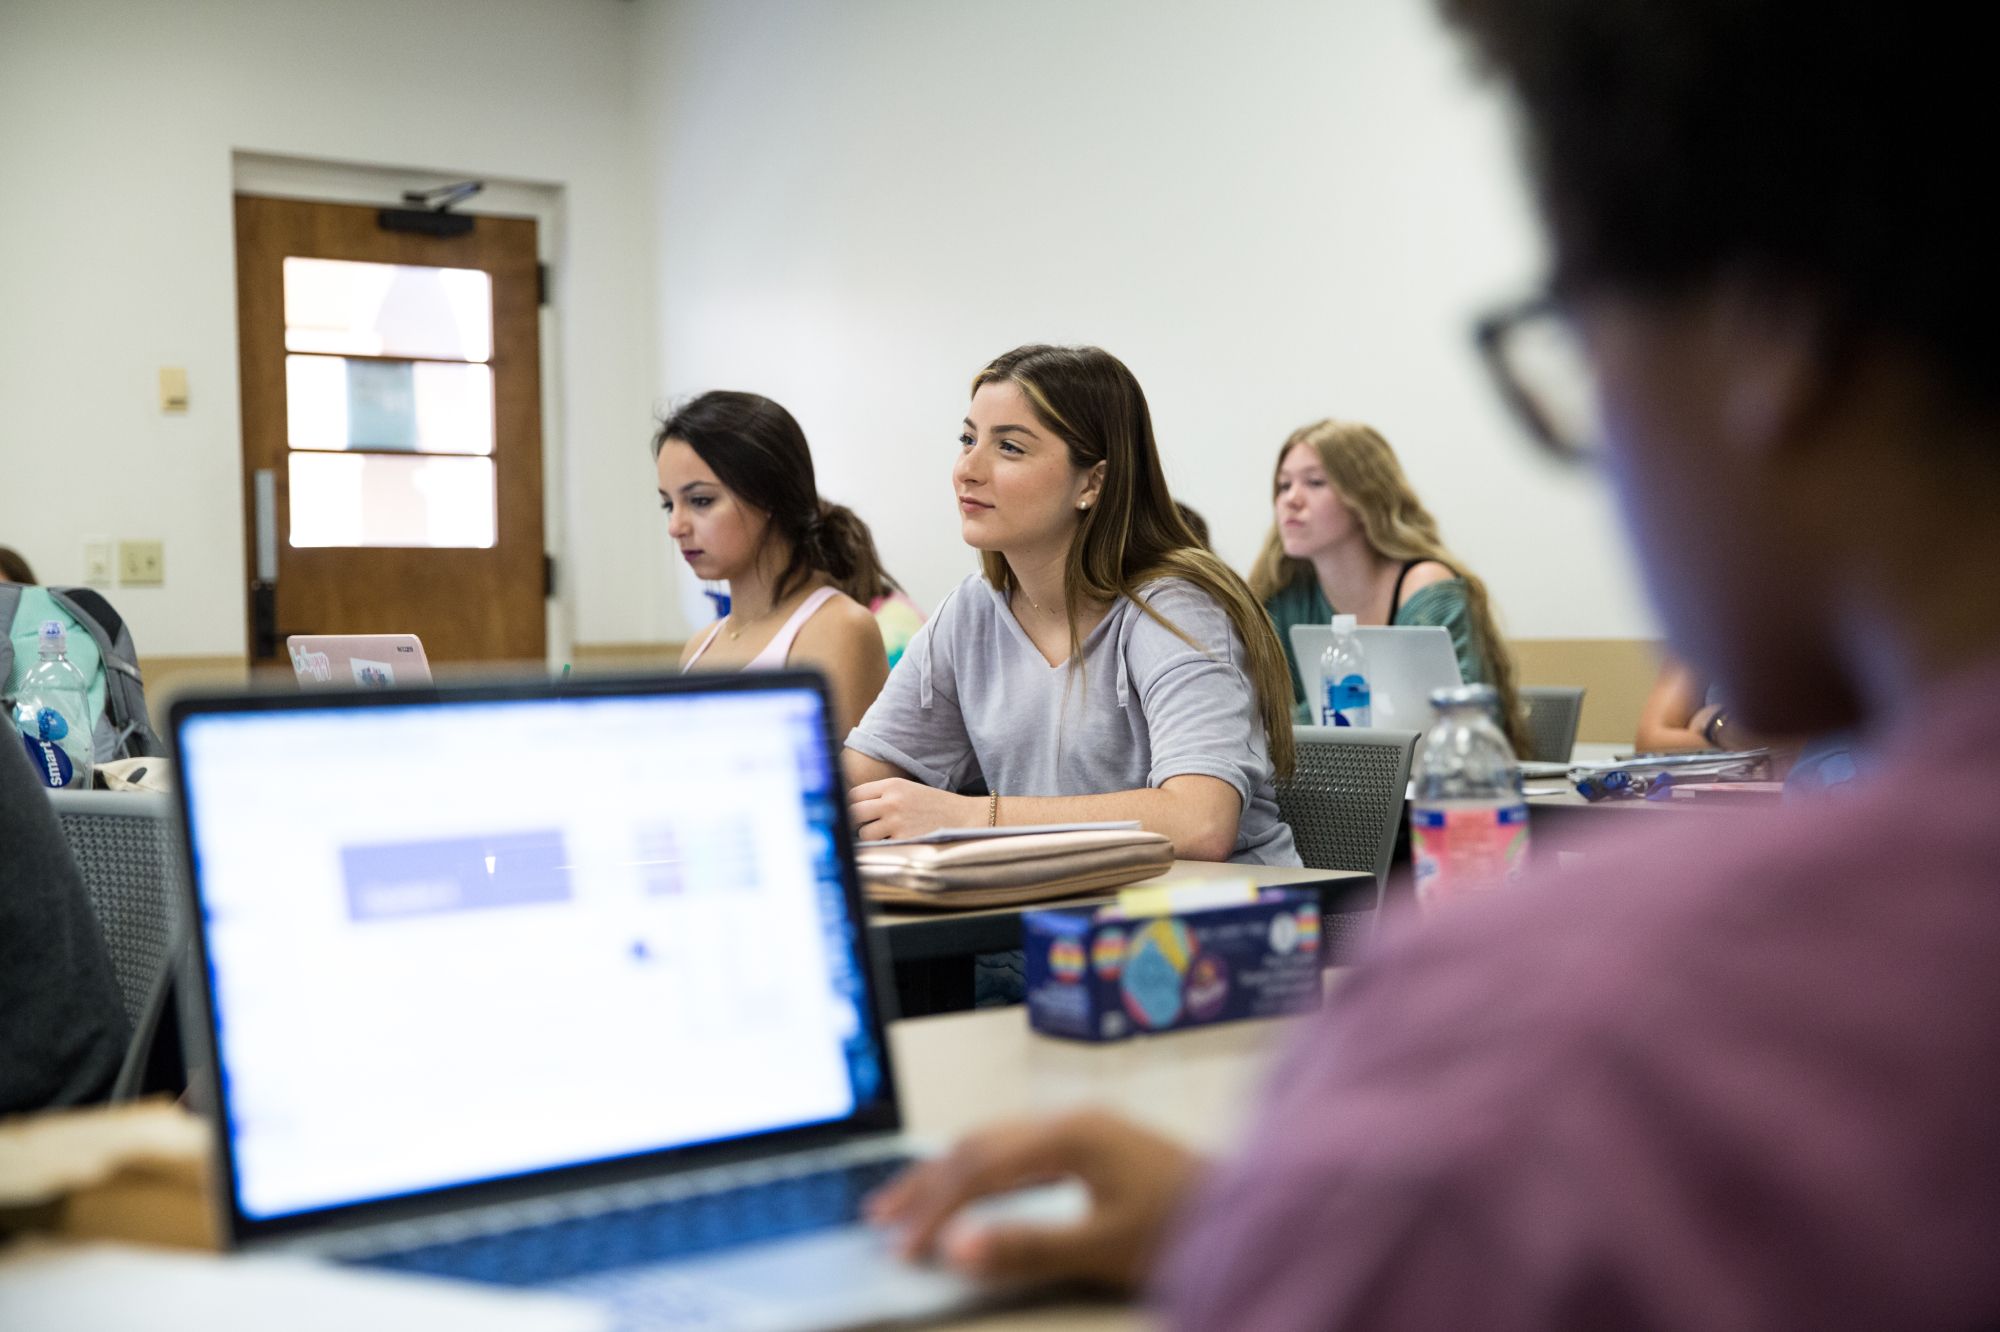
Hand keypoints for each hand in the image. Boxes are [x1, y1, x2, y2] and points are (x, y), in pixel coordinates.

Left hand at [848, 778, 978, 840]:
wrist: (964, 817)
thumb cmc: (935, 805)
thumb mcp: (909, 789)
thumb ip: (883, 795)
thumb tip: (854, 808)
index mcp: (893, 785)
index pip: (855, 794)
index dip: (852, 804)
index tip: (856, 812)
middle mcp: (892, 801)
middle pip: (853, 812)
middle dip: (855, 821)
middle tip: (864, 826)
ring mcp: (897, 822)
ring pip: (864, 833)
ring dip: (869, 837)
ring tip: (882, 836)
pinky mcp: (904, 840)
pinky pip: (880, 846)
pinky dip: (884, 847)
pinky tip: (895, 843)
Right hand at [864, 1110, 1203, 1289]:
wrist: (1257, 1212)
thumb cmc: (1184, 1228)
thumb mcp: (1102, 1247)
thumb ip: (1026, 1246)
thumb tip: (954, 1247)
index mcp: (1069, 1133)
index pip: (979, 1167)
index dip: (934, 1209)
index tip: (900, 1247)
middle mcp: (1070, 1118)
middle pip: (978, 1143)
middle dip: (926, 1182)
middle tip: (878, 1217)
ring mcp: (1083, 1125)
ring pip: (995, 1141)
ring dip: (948, 1172)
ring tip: (904, 1201)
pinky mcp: (1094, 1141)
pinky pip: (1017, 1147)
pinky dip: (980, 1169)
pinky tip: (968, 1188)